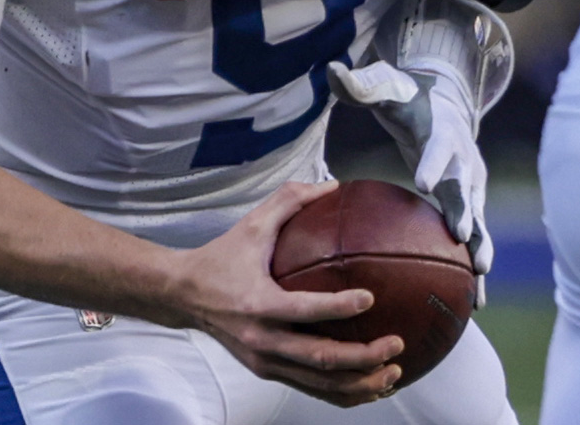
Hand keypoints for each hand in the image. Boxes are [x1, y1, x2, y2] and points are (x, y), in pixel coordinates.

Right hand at [175, 181, 402, 406]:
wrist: (184, 294)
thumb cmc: (221, 257)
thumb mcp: (252, 224)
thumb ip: (290, 201)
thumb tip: (333, 186)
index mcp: (258, 303)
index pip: (304, 310)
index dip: (339, 307)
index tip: (370, 298)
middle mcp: (262, 340)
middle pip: (320, 359)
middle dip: (363, 357)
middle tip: (395, 343)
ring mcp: (265, 361)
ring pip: (320, 384)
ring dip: (360, 383)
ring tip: (393, 372)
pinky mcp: (267, 372)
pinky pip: (311, 389)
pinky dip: (343, 392)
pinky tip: (369, 385)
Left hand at [327, 60, 491, 277]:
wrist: (444, 105)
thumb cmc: (406, 98)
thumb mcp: (384, 87)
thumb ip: (359, 85)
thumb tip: (331, 69)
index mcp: (442, 131)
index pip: (436, 147)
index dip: (432, 164)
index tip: (424, 184)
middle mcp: (463, 159)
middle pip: (464, 189)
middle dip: (465, 213)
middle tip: (463, 238)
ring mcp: (470, 184)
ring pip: (477, 219)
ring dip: (479, 249)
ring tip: (478, 280)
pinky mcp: (468, 202)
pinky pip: (473, 236)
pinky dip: (473, 265)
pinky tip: (473, 302)